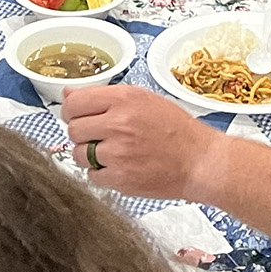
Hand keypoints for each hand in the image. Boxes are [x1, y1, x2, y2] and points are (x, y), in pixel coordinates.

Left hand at [60, 84, 226, 199]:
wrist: (201, 161)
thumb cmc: (177, 130)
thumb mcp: (143, 99)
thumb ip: (105, 96)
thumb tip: (69, 94)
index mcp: (124, 99)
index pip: (74, 102)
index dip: (72, 110)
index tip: (78, 116)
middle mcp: (119, 123)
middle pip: (73, 129)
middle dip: (82, 133)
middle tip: (99, 136)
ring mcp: (118, 153)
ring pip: (79, 154)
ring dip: (90, 155)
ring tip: (112, 153)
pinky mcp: (121, 178)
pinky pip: (92, 176)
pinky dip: (101, 174)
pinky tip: (119, 167)